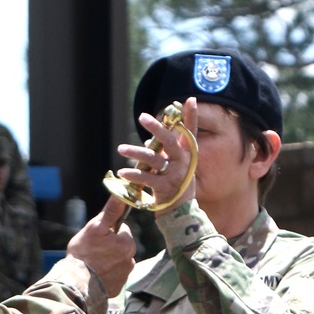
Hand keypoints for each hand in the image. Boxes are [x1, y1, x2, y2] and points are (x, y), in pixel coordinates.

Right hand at [67, 198, 135, 296]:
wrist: (76, 284)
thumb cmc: (84, 253)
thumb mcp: (95, 228)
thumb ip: (111, 211)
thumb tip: (122, 194)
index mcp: (128, 243)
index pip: (121, 230)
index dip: (107, 232)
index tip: (96, 238)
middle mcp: (131, 260)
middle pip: (120, 246)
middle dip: (109, 246)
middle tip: (93, 251)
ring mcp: (125, 276)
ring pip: (117, 261)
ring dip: (108, 261)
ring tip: (93, 264)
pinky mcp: (117, 288)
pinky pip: (113, 276)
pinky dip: (106, 275)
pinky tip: (95, 275)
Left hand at [115, 96, 197, 212]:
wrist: (181, 213)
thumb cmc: (176, 187)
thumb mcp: (176, 167)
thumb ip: (165, 153)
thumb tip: (147, 142)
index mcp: (187, 154)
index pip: (191, 132)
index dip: (192, 116)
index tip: (189, 99)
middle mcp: (183, 162)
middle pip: (170, 140)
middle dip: (156, 127)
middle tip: (141, 117)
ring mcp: (175, 175)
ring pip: (153, 159)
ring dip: (135, 152)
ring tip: (121, 149)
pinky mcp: (165, 188)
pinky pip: (146, 178)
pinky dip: (133, 175)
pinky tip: (122, 172)